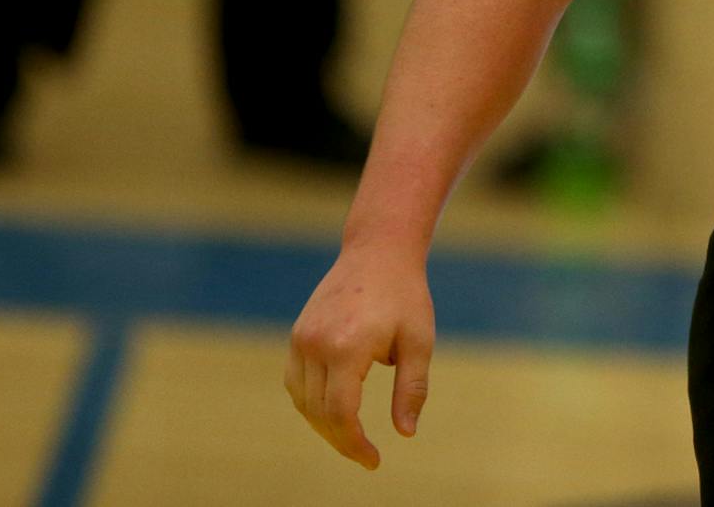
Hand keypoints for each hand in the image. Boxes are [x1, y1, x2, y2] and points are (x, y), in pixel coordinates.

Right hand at [285, 247, 435, 467]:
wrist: (378, 251)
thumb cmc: (405, 295)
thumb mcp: (419, 341)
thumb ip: (412, 389)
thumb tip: (406, 432)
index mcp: (347, 347)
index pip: (341, 414)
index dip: (355, 445)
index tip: (374, 461)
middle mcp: (315, 344)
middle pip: (319, 413)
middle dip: (341, 440)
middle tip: (366, 454)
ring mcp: (301, 338)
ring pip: (302, 400)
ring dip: (323, 425)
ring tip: (351, 436)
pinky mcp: (297, 334)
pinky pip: (294, 381)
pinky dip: (310, 403)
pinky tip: (332, 410)